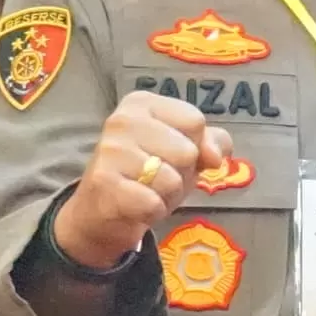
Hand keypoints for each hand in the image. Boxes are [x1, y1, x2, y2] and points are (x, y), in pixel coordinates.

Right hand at [50, 91, 228, 273]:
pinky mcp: (104, 183)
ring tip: (146, 191)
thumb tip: (215, 155)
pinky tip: (135, 206)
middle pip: (187, 151)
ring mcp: (111, 151)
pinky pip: (153, 204)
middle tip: (156, 178)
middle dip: (181, 174)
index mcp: (142, 103)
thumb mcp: (184, 150)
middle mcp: (122, 120)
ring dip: (166, 196)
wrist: (101, 211)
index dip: (195, 146)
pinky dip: (153, 212)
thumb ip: (211, 141)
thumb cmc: (146, 174)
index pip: (195, 121)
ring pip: (172, 181)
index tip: (172, 155)